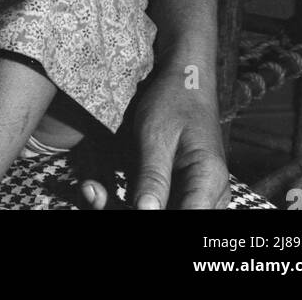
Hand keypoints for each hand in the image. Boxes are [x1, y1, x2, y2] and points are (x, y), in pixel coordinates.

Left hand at [78, 63, 228, 209]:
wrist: (184, 81)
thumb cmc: (172, 101)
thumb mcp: (156, 136)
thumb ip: (153, 177)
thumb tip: (146, 214)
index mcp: (209, 181)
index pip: (186, 219)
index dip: (152, 218)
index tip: (118, 203)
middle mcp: (210, 197)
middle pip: (172, 219)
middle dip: (128, 211)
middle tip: (93, 193)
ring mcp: (197, 197)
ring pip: (160, 213)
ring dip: (123, 207)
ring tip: (91, 190)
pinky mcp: (181, 193)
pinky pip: (157, 206)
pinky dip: (128, 201)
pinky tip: (96, 188)